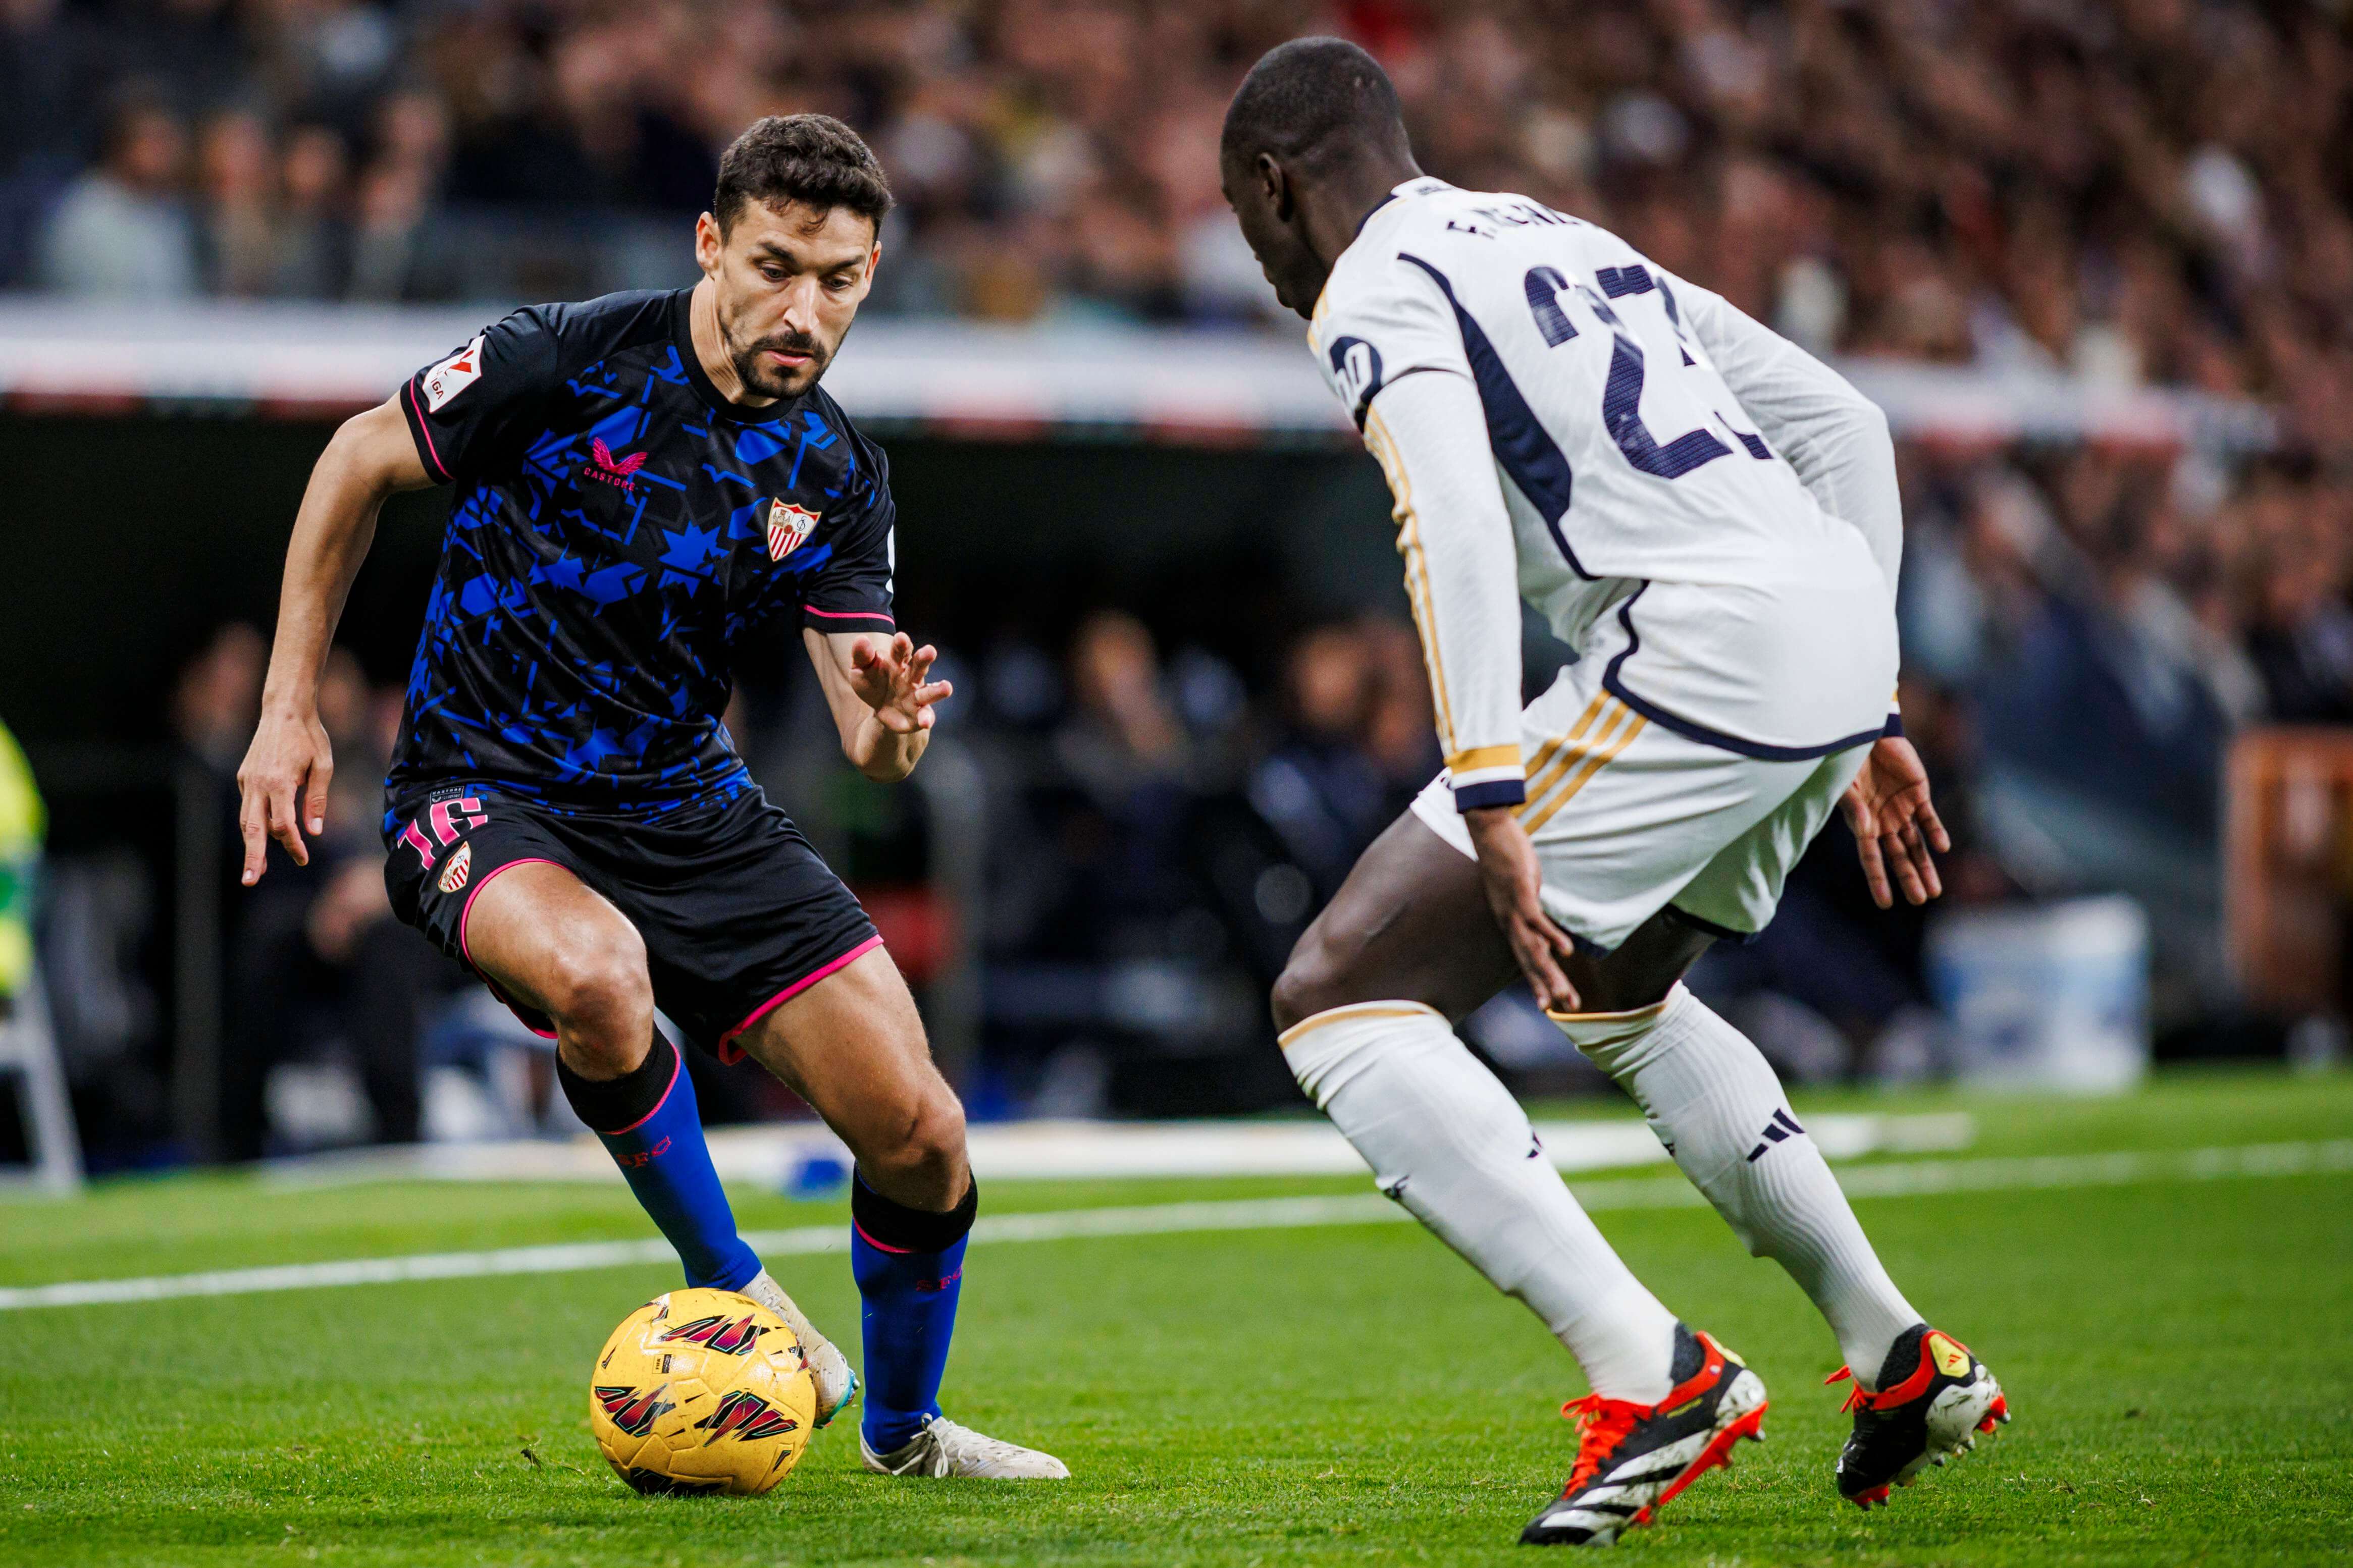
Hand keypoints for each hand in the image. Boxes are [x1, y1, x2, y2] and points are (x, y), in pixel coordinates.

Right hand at [236, 705, 333, 884]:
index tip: (303, 857)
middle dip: (253, 857)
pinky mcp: (244, 777)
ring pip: (247, 820)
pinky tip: (261, 839)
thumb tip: (314, 831)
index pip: (283, 824)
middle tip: (251, 881)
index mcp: (279, 782)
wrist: (284, 710)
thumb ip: (318, 800)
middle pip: (254, 829)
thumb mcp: (323, 766)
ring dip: (250, 845)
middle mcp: (258, 783)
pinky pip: (248, 807)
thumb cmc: (309, 736)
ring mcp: (247, 780)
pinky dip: (253, 825)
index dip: (292, 844)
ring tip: (256, 870)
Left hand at [848, 632, 952, 733]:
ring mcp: (917, 695)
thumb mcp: (861, 669)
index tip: (901, 638)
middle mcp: (911, 676)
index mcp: (897, 661)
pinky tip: (925, 722)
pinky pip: (925, 715)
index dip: (902, 644)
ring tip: (947, 688)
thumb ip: (862, 655)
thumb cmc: (872, 682)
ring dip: (938, 689)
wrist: (878, 710)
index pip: (901, 650)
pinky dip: (927, 718)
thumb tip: (861, 640)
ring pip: (929, 691)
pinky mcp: (919, 714)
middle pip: (919, 665)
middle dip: (925, 658)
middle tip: (930, 651)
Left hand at [1464, 805, 1580, 1012]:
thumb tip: (1541, 927)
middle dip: (1547, 986)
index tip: (1547, 1006)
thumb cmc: (1507, 861)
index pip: (1525, 959)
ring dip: (1550, 972)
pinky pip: (1538, 921)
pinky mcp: (1521, 894)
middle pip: (1530, 961)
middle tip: (1564, 1008)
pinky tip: (1567, 952)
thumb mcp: (1520, 893)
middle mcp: (1509, 922)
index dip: (1536, 982)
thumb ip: (1530, 913)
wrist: (1489, 834)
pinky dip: (1552, 937)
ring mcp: (1514, 910)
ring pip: (1534, 949)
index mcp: (1509, 923)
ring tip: (1564, 994)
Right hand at [1840, 734, 1949, 908]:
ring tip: (1934, 890)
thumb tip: (1866, 834)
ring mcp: (1901, 809)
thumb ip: (1855, 808)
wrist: (1867, 732)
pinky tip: (1942, 848)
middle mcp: (1883, 821)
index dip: (1878, 880)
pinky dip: (1936, 833)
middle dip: (1909, 878)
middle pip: (1898, 856)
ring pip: (1916, 844)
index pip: (1871, 858)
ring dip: (1925, 865)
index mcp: (1862, 823)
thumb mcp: (1844, 785)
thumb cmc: (1847, 760)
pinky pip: (1929, 818)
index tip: (1885, 904)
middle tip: (1920, 900)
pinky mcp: (1918, 794)